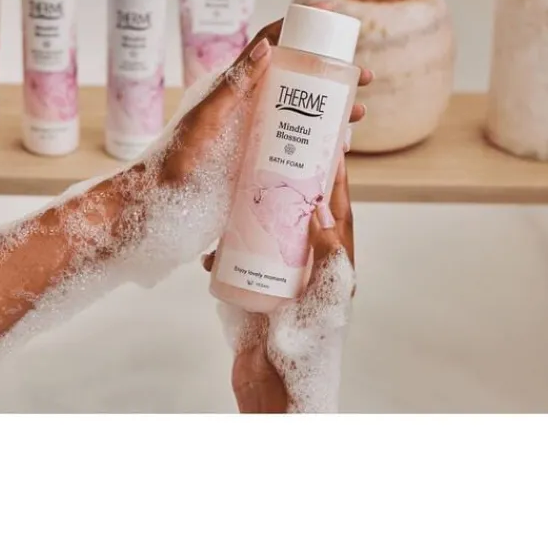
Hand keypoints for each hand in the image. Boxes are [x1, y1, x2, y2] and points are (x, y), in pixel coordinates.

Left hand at [159, 10, 372, 186]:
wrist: (164, 192)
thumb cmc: (178, 152)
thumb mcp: (207, 114)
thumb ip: (234, 83)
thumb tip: (268, 46)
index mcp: (236, 83)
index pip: (270, 43)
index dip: (298, 25)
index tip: (330, 15)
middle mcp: (250, 101)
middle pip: (297, 77)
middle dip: (332, 74)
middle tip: (363, 78)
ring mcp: (256, 127)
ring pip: (301, 110)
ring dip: (333, 109)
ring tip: (360, 114)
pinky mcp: (260, 153)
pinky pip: (295, 140)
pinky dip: (319, 139)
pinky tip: (338, 147)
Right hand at [203, 154, 355, 412]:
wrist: (275, 395)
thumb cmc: (309, 352)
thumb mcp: (327, 300)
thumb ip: (330, 256)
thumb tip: (320, 210)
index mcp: (334, 268)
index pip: (337, 215)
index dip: (336, 183)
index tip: (329, 150)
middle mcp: (306, 268)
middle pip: (299, 218)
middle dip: (289, 188)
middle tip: (275, 157)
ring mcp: (277, 279)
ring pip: (265, 235)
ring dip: (251, 216)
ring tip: (237, 193)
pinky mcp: (251, 293)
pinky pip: (236, 263)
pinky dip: (222, 255)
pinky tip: (210, 251)